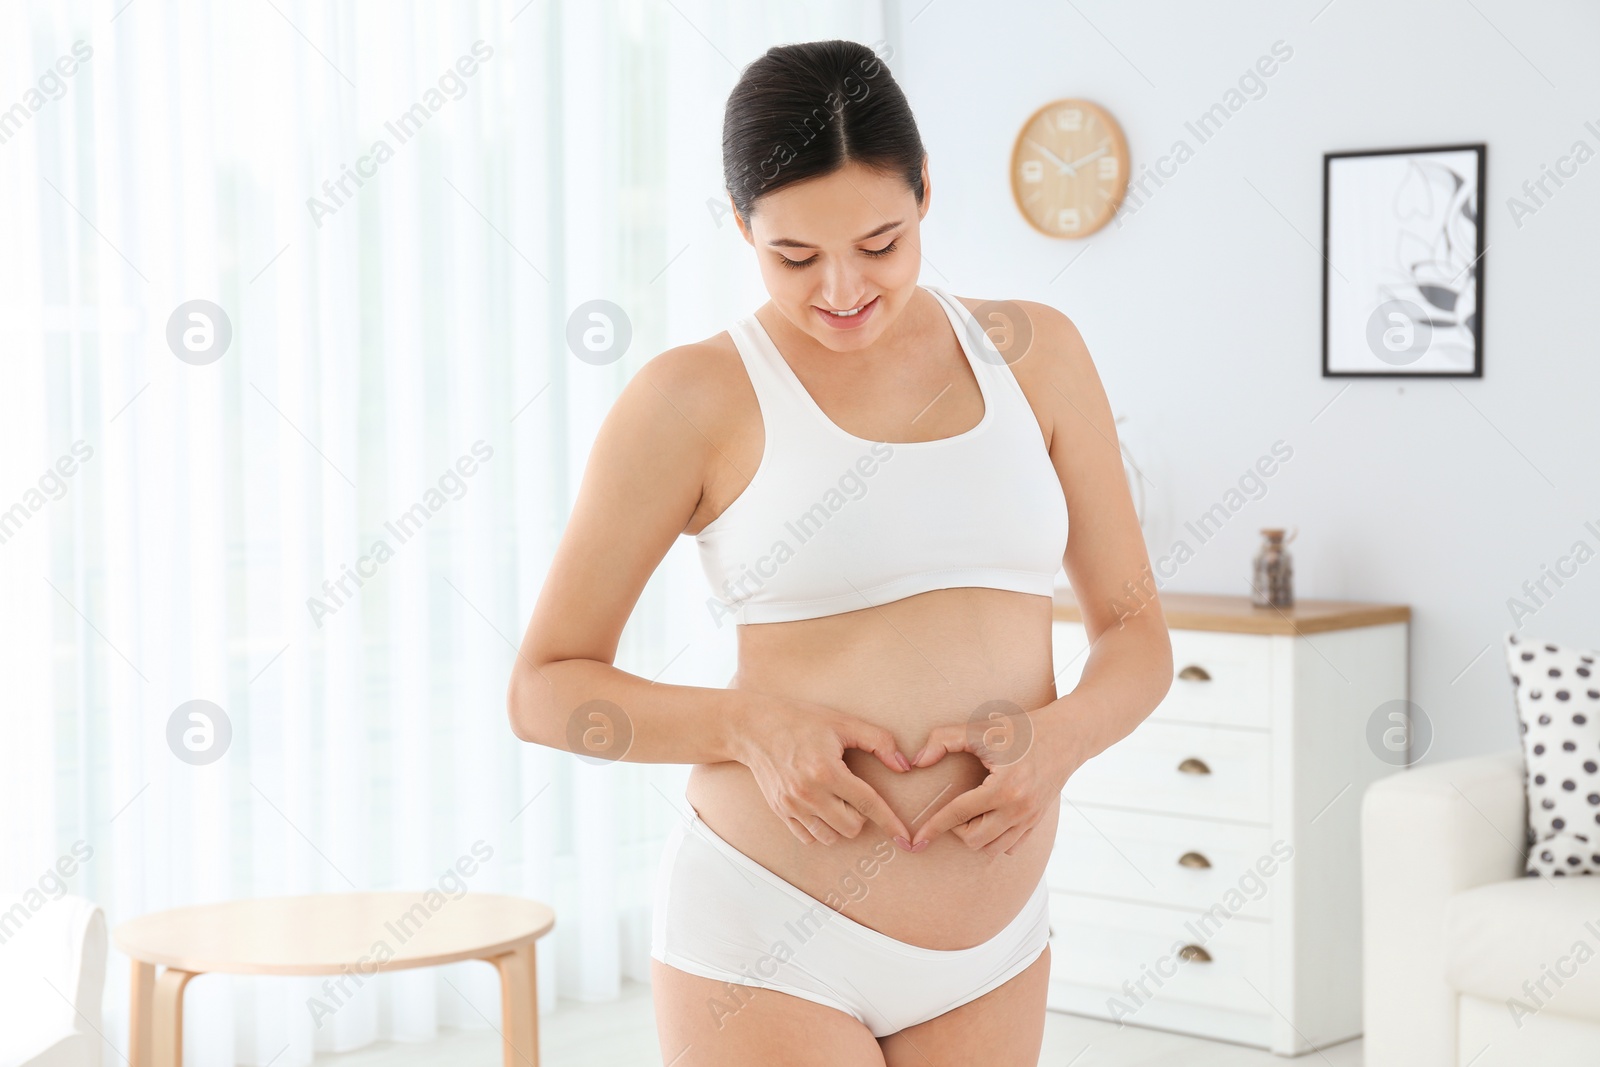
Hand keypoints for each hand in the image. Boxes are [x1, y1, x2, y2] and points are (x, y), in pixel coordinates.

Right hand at [734, 696, 914, 846]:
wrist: (754, 727)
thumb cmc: (800, 721)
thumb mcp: (842, 722)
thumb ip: (878, 742)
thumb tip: (904, 766)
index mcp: (827, 770)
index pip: (868, 804)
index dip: (890, 822)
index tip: (905, 838)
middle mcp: (809, 793)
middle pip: (851, 827)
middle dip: (862, 815)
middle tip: (854, 792)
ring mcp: (792, 805)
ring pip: (831, 837)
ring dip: (841, 824)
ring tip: (837, 800)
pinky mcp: (780, 811)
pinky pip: (808, 837)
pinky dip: (821, 829)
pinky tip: (821, 808)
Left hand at [907, 705, 1077, 856]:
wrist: (1068, 735)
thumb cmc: (1023, 730)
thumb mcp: (982, 728)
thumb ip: (944, 740)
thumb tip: (917, 761)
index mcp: (1004, 789)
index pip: (959, 814)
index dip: (934, 827)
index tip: (917, 839)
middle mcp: (1019, 810)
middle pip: (975, 840)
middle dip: (956, 829)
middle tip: (954, 808)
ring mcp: (1030, 819)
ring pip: (993, 849)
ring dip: (975, 836)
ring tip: (970, 814)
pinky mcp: (1037, 822)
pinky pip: (1011, 847)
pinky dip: (995, 840)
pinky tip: (988, 820)